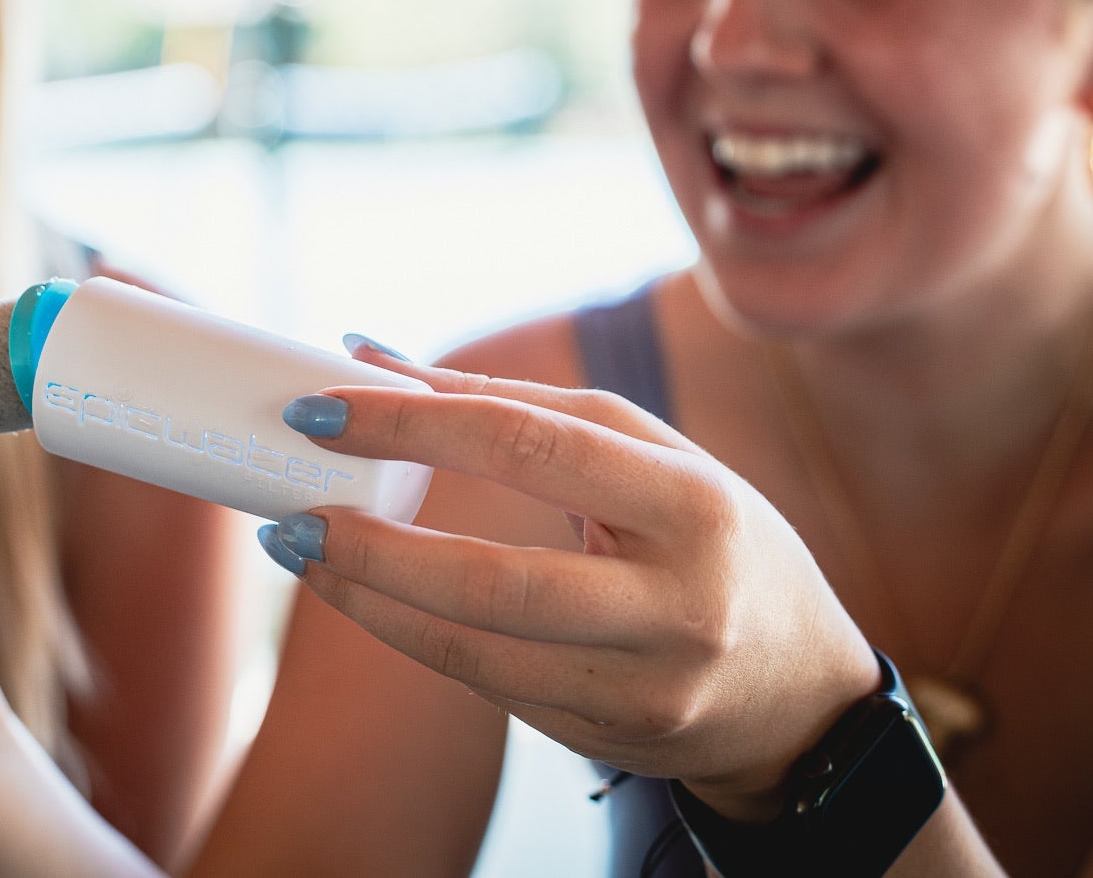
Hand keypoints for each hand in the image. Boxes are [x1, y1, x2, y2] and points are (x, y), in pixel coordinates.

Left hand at [263, 350, 880, 818]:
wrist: (801, 694)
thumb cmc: (712, 538)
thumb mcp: (647, 455)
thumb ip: (512, 403)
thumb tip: (367, 354)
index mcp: (693, 503)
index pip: (527, 445)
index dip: (411, 423)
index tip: (320, 409)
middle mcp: (677, 604)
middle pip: (492, 578)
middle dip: (371, 547)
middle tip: (290, 515)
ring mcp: (642, 687)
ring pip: (472, 650)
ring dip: (368, 600)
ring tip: (302, 552)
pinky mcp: (605, 738)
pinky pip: (484, 684)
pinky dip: (411, 634)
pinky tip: (366, 596)